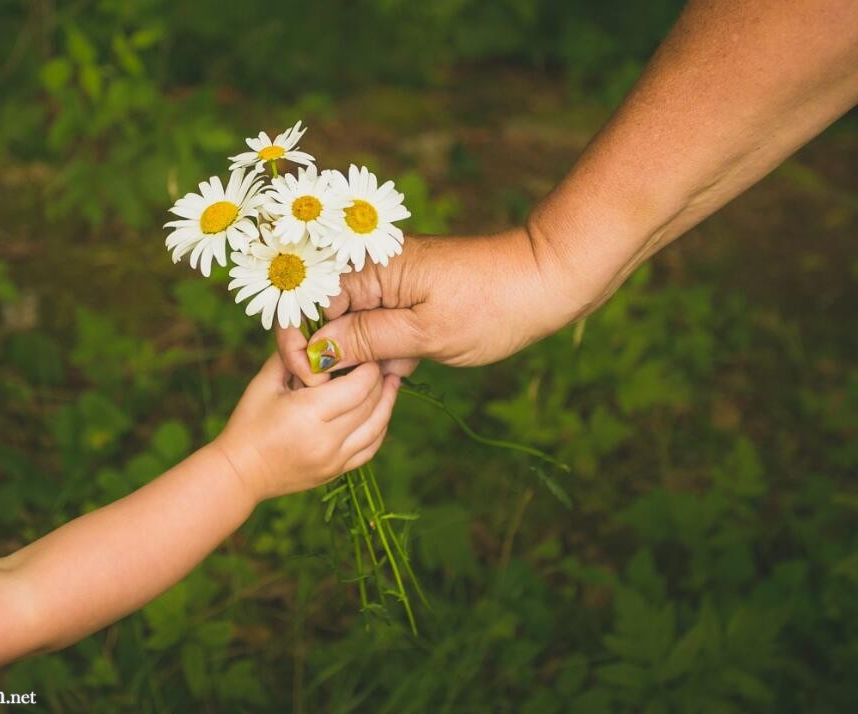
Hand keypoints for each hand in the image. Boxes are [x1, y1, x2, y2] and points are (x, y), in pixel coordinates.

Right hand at [212, 353, 399, 500]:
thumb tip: (317, 337)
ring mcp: (334, 460)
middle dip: (380, 381)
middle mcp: (327, 439)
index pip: (358, 386)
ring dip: (387, 403)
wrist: (240, 472)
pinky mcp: (336, 472)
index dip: (369, 368)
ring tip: (392, 383)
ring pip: (377, 427)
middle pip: (370, 404)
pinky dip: (379, 427)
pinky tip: (381, 411)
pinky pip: (370, 448)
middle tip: (382, 362)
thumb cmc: (248, 423)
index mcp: (309, 413)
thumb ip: (292, 357)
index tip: (369, 353)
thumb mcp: (264, 382)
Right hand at [276, 227, 580, 385]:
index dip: (309, 342)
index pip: (313, 303)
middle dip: (338, 351)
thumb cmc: (492, 305)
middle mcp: (377, 266)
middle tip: (363, 380)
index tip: (315, 380)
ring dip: (367, 354)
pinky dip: (390, 348)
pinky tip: (408, 366)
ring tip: (397, 369)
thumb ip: (366, 341)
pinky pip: (384, 323)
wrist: (548, 282)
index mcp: (372, 266)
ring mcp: (396, 280)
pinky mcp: (414, 294)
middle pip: (331, 313)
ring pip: (358, 323)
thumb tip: (315, 351)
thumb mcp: (425, 334)